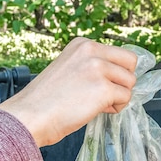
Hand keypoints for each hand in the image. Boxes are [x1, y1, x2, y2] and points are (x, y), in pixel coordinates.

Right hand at [0, 37, 137, 146]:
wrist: (30, 116)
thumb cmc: (45, 100)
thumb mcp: (68, 69)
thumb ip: (90, 66)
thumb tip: (116, 76)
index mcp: (82, 44)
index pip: (119, 54)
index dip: (114, 73)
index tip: (99, 85)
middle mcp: (91, 51)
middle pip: (130, 64)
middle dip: (122, 81)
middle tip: (104, 95)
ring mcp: (98, 69)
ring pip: (130, 83)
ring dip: (118, 96)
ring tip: (97, 104)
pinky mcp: (104, 89)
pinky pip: (125, 99)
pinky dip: (115, 108)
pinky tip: (97, 110)